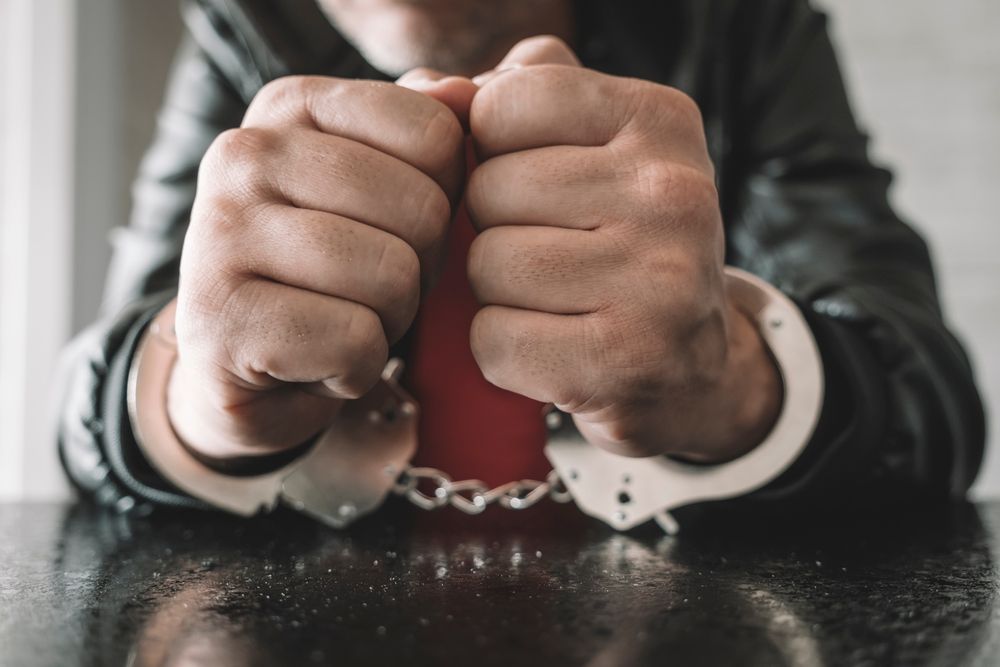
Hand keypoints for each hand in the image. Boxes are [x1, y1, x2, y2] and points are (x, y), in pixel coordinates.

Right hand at [169, 73, 475, 459]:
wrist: (250, 370)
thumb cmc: (333, 272)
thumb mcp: (384, 188)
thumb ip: (426, 133)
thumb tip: (467, 94)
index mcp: (290, 104)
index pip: (436, 135)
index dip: (443, 201)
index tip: (396, 229)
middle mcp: (242, 154)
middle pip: (422, 209)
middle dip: (421, 268)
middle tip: (371, 290)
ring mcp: (218, 234)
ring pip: (393, 277)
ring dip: (391, 322)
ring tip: (344, 322)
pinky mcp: (220, 321)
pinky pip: (357, 342)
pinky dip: (357, 370)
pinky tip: (318, 363)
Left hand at [466, 37, 781, 460]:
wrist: (689, 366)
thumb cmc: (617, 243)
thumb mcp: (594, 147)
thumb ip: (517, 93)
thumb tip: (430, 90)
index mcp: (660, 120)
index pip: (501, 105)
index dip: (491, 154)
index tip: (534, 188)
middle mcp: (673, 193)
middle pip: (487, 191)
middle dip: (492, 228)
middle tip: (547, 255)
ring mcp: (659, 280)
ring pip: (487, 266)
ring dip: (496, 293)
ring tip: (552, 301)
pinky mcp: (626, 358)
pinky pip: (494, 340)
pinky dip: (503, 351)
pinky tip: (552, 348)